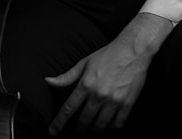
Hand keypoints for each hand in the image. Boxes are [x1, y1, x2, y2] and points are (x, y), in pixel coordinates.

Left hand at [45, 13, 172, 135]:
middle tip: (77, 130)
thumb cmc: (107, 55)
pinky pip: (117, 124)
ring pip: (100, 125)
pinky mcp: (127, 104)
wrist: (132, 50)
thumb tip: (48, 81)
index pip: (68, 108)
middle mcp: (98, 94)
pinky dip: (111, 126)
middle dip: (78, 129)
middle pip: (84, 121)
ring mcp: (114, 100)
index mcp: (86, 84)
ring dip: (94, 129)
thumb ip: (66, 77)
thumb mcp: (84, 63)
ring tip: (92, 126)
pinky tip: (109, 123)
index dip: (59, 122)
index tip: (53, 131)